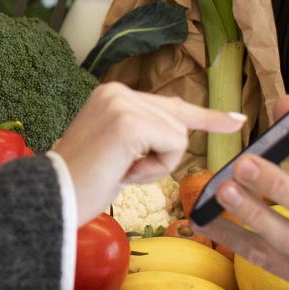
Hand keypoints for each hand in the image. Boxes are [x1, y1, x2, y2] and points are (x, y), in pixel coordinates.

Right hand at [51, 83, 244, 224]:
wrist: (51, 198)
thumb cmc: (81, 184)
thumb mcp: (118, 151)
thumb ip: (145, 135)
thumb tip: (180, 133)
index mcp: (113, 95)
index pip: (171, 105)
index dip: (207, 117)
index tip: (237, 119)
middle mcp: (118, 91)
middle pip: (179, 125)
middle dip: (160, 158)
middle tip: (120, 170)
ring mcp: (123, 104)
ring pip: (178, 137)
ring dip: (156, 165)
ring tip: (118, 171)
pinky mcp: (130, 123)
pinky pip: (172, 147)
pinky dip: (154, 169)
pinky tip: (123, 172)